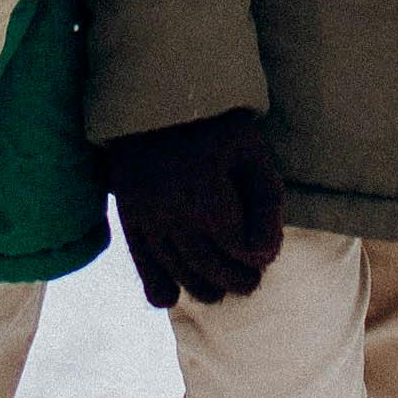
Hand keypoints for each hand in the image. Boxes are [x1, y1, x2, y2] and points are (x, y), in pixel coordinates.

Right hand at [98, 109, 287, 309]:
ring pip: (180, 274)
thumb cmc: (214, 126)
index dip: (259, 256)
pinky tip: (172, 297)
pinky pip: (143, 267)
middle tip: (250, 281)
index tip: (265, 252)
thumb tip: (268, 253)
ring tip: (221, 287)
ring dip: (204, 288)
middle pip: (211, 269)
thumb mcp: (252, 152)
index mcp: (209, 198)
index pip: (241, 249)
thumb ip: (267, 202)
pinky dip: (159, 288)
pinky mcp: (130, 220)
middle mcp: (175, 217)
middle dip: (237, 280)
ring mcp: (149, 221)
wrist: (155, 100)